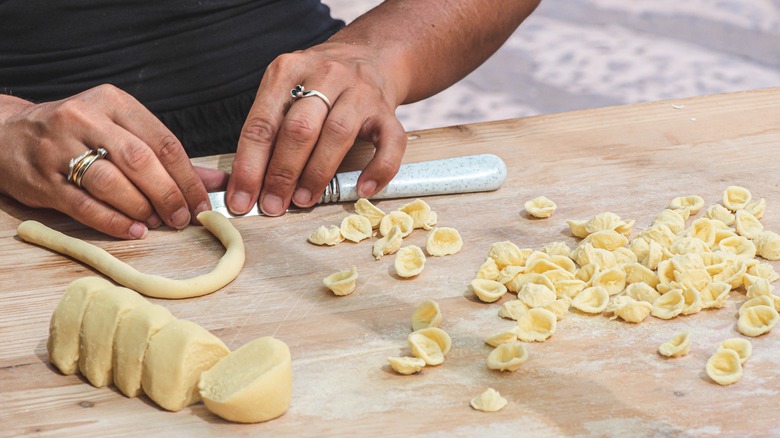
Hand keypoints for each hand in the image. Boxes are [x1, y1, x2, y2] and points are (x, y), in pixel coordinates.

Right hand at [0, 85, 223, 238]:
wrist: (8, 134)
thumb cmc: (78, 135)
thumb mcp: (121, 131)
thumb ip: (168, 157)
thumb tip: (218, 182)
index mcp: (113, 102)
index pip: (163, 141)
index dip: (188, 177)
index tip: (202, 203)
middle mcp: (85, 119)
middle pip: (140, 161)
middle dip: (168, 195)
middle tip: (182, 218)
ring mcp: (59, 148)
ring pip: (111, 182)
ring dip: (141, 208)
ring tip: (157, 223)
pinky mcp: (42, 178)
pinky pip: (84, 205)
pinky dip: (113, 222)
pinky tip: (133, 231)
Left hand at [226, 42, 407, 215]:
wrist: (369, 55)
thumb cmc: (319, 84)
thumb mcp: (286, 90)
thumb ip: (269, 129)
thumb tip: (249, 185)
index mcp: (287, 71)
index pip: (261, 124)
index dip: (249, 167)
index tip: (242, 200)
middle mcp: (324, 76)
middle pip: (299, 129)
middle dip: (282, 174)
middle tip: (273, 205)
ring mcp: (359, 92)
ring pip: (337, 134)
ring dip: (317, 173)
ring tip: (304, 200)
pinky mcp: (387, 110)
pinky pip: (389, 143)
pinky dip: (378, 169)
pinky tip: (363, 189)